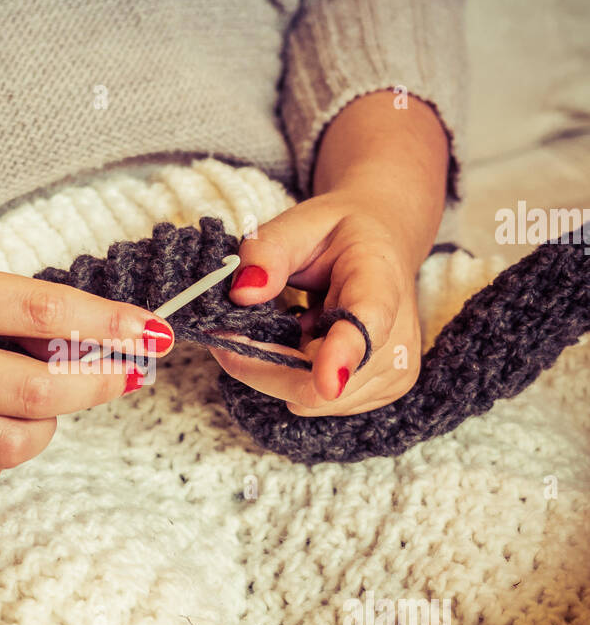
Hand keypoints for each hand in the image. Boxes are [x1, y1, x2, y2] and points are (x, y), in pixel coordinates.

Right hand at [0, 234, 173, 488]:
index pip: (42, 315)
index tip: (154, 335)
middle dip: (97, 386)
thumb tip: (96, 346)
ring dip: (49, 425)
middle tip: (123, 375)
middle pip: (36, 394)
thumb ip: (16, 306)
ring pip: (13, 445)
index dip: (108, 328)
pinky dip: (5, 452)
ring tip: (39, 398)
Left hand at [206, 193, 422, 414]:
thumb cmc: (338, 234)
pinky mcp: (383, 391)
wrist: (381, 246)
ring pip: (309, 399)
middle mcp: (398, 337)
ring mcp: (394, 371)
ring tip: (280, 325)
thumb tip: (242, 293)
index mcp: (381, 281)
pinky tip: (301, 342)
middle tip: (227, 331)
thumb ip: (267, 252)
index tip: (326, 383)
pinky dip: (292, 378)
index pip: (368, 323)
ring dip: (274, 370)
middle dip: (261, 362)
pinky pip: (316, 401)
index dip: (343, 355)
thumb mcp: (298, 223)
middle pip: (318, 381)